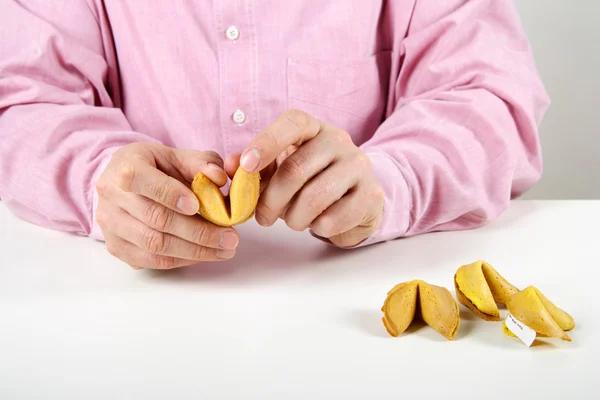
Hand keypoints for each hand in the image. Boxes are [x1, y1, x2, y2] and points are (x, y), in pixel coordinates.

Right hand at [95, 143, 239, 268]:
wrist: (126, 181)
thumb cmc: (157, 167)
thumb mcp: (179, 156)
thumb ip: (202, 163)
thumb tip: (219, 178)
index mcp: (125, 165)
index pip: (139, 179)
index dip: (169, 193)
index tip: (197, 206)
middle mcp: (112, 196)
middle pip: (155, 218)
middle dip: (198, 231)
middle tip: (230, 237)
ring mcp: (110, 224)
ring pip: (154, 244)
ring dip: (194, 251)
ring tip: (224, 250)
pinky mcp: (116, 247)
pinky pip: (150, 260)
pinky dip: (181, 260)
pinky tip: (203, 255)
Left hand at [230, 109, 384, 247]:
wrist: (358, 198)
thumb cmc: (312, 182)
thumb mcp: (282, 170)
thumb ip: (255, 168)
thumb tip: (229, 166)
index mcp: (314, 128)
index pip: (292, 122)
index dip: (266, 142)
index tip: (246, 167)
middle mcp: (339, 141)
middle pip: (296, 168)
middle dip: (272, 199)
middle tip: (262, 218)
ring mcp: (359, 166)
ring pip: (315, 197)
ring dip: (294, 218)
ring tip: (292, 222)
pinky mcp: (371, 195)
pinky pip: (334, 218)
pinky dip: (318, 228)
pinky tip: (318, 224)